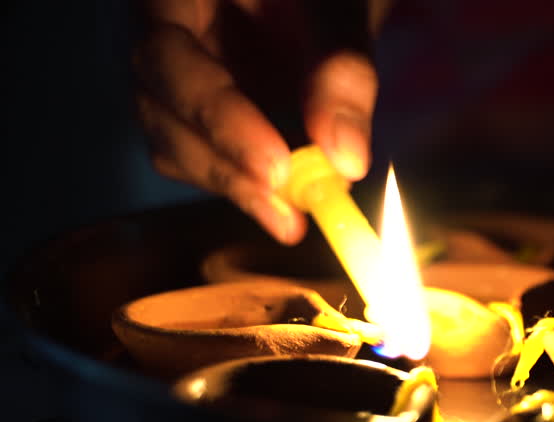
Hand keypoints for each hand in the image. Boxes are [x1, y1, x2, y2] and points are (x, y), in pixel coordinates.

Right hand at [132, 1, 392, 243]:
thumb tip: (345, 161)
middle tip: (288, 214)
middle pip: (158, 110)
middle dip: (224, 167)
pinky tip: (292, 207)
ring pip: (175, 145)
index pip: (165, 56)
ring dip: (235, 187)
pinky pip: (207, 159)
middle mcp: (159, 37)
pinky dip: (248, 187)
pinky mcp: (202, 116)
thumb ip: (341, 70)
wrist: (326, 1)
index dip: (216, 116)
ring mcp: (176, 80)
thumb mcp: (338, 11)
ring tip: (296, 217)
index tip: (276, 168)